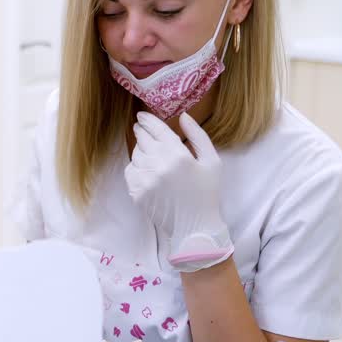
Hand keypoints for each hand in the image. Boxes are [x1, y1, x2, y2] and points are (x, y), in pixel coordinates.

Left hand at [125, 111, 233, 272]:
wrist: (195, 226)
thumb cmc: (207, 192)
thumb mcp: (211, 161)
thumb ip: (198, 135)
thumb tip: (182, 115)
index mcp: (178, 156)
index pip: (156, 130)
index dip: (147, 120)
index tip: (141, 116)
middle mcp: (159, 166)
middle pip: (142, 140)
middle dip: (141, 131)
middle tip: (140, 127)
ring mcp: (146, 181)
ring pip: (135, 155)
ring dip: (140, 150)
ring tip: (148, 152)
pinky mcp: (137, 193)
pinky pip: (130, 172)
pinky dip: (135, 167)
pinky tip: (146, 169)